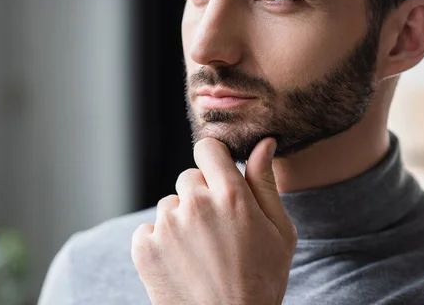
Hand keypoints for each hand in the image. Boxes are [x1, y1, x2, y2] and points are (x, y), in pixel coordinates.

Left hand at [131, 137, 296, 304]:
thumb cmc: (261, 280)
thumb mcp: (279, 232)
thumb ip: (265, 183)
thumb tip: (263, 144)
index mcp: (231, 195)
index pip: (208, 149)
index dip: (214, 161)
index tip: (218, 176)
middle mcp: (196, 204)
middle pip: (188, 178)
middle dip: (200, 195)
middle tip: (216, 229)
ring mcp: (167, 226)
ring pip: (169, 205)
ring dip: (181, 220)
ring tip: (200, 252)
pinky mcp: (144, 247)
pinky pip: (148, 229)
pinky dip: (159, 242)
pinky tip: (180, 263)